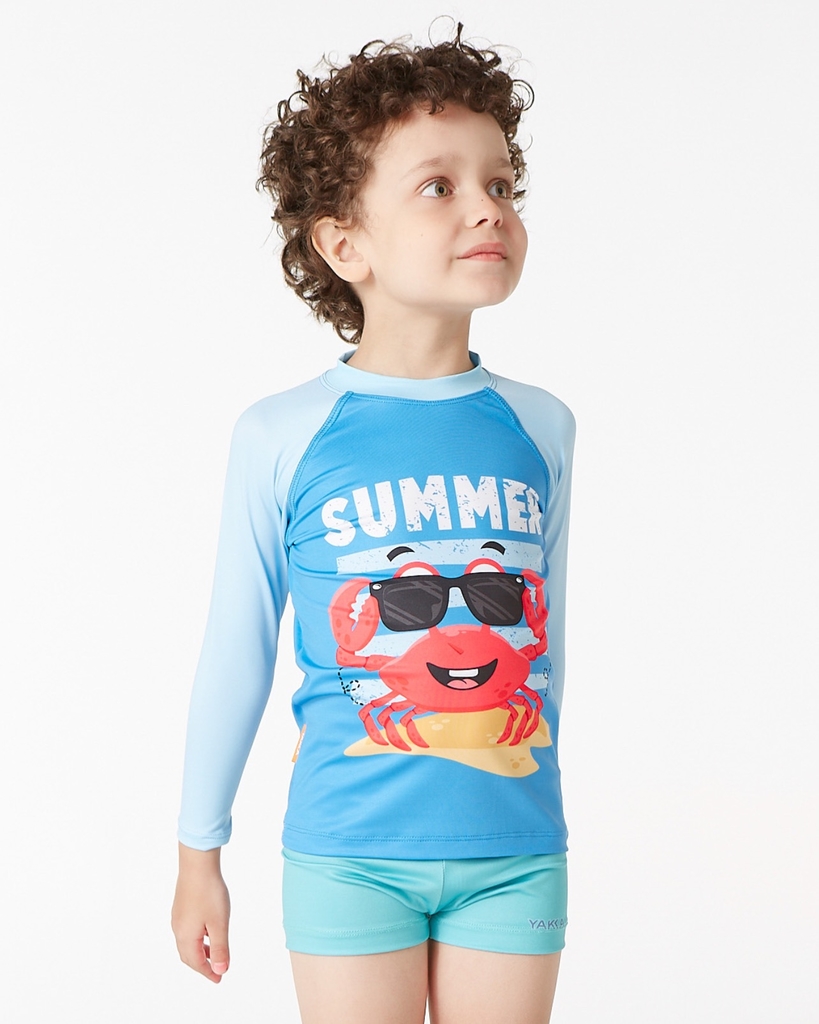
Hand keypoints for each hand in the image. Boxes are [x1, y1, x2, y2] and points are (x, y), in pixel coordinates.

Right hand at [171, 843, 230, 982]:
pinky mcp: (181, 907)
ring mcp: (178, 917)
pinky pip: (187, 930)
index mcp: (186, 936)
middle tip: (216, 970)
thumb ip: (220, 948)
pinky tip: (208, 931)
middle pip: (188, 955)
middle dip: (202, 964)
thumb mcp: (219, 924)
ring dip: (200, 951)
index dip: (208, 972)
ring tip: (215, 952)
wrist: (198, 864)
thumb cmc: (209, 892)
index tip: (219, 978)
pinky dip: (197, 938)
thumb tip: (220, 970)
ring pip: (187, 942)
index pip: (196, 962)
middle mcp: (178, 929)